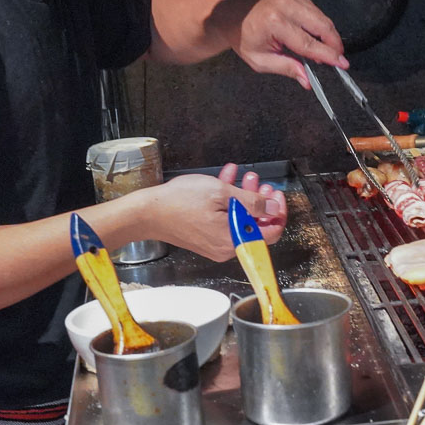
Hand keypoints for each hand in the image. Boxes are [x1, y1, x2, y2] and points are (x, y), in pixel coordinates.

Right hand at [138, 163, 286, 261]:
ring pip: (239, 219)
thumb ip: (251, 202)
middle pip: (255, 225)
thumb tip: (272, 209)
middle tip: (260, 184)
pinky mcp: (204, 237)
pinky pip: (224, 220)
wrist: (147, 212)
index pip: (271, 233)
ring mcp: (214, 243)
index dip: (277, 212)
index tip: (275, 196)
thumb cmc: (178, 203)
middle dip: (260, 201)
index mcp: (233, 241)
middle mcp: (226, 247)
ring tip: (244, 177)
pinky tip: (226, 180)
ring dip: (244, 197)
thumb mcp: (221, 194)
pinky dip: (227, 201)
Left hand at [224, 0, 347, 88]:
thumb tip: (308, 81)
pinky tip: (314, 35)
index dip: (327, 55)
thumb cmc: (244, 40)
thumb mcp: (261, 61)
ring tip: (324, 50)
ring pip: (321, 16)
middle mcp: (284, 4)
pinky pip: (314, 9)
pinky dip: (318, 24)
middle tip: (338, 58)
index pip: (308, 43)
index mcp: (274, 22)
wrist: (232, 15)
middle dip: (333, 43)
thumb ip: (286, 68)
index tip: (343, 64)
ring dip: (327, 34)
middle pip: (321, 25)